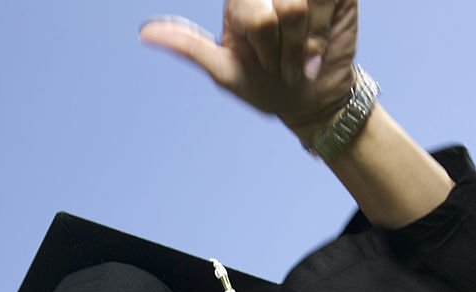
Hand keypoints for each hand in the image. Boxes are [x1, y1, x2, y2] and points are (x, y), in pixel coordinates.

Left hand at [140, 0, 357, 141]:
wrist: (312, 99)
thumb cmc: (266, 86)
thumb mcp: (224, 72)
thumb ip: (188, 47)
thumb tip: (145, 33)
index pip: (253, 12)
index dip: (264, 42)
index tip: (264, 61)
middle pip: (282, 6)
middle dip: (285, 46)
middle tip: (282, 65)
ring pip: (304, 4)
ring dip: (307, 42)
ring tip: (302, 59)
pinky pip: (330, 0)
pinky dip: (325, 32)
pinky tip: (319, 48)